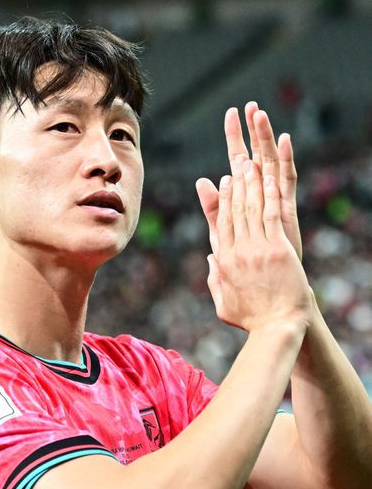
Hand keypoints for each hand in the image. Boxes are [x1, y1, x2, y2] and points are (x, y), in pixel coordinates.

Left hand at [196, 104, 301, 260]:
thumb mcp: (223, 232)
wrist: (265, 283)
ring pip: (271, 162)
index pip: (238, 160)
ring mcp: (276, 199)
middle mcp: (262, 193)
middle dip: (253, 131)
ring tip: (262, 116)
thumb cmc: (244, 260)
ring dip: (267, 139)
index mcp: (245, 195)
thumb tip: (201, 181)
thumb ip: (213, 208)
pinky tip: (285, 141)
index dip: (235, 137)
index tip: (230, 113)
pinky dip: (285, 161)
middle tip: (250, 105)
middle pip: (257, 154)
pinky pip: (287, 180)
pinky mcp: (286, 209)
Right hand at [202, 157, 310, 332]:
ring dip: (250, 183)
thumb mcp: (224, 303)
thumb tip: (210, 260)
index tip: (223, 182)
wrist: (276, 327)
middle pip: (234, 211)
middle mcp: (237, 252)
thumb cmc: (252, 320)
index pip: (221, 224)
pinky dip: (268, 196)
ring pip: (251, 209)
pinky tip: (268, 179)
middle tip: (236, 161)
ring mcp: (257, 249)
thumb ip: (214, 280)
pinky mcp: (278, 249)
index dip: (221, 200)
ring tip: (249, 163)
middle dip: (235, 184)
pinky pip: (270, 217)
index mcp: (223, 262)